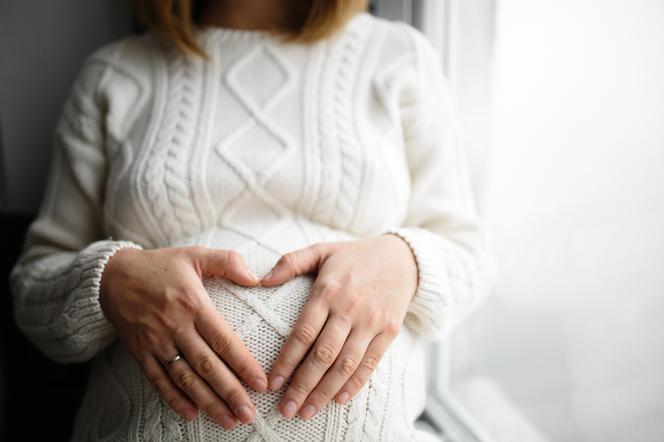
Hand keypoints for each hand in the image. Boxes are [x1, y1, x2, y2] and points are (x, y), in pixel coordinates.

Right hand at [99, 246, 266, 428]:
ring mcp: (156, 342)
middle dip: (230, 392)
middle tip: (249, 413)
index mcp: (193, 304)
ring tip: (228, 420)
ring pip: (185, 378)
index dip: (243, 364)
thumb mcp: (194, 254)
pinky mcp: (140, 352)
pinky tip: (192, 414)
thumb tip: (257, 278)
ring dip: (207, 401)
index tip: (261, 383)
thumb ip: (227, 262)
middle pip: (206, 365)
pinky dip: (174, 399)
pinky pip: (158, 380)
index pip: (223, 340)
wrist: (112, 275)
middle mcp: (175, 326)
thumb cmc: (161, 265)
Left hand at [260, 234, 417, 419]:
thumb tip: (260, 279)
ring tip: (307, 412)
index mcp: (328, 291)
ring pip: (346, 364)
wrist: (402, 258)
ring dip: (325, 392)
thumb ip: (290, 262)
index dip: (287, 360)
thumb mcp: (322, 250)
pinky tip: (339, 400)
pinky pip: (371, 363)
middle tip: (286, 410)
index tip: (272, 383)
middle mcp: (349, 309)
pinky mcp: (389, 331)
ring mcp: (371, 322)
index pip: (304, 332)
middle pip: (323, 354)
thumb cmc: (354, 256)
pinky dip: (355, 384)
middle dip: (303, 386)